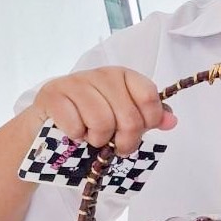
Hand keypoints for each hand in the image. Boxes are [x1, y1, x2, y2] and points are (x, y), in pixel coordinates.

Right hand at [34, 67, 176, 155]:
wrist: (49, 122)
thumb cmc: (90, 119)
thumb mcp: (123, 117)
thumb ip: (149, 118)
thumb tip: (171, 121)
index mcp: (123, 76)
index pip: (149, 95)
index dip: (148, 121)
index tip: (140, 132)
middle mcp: (101, 74)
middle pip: (128, 115)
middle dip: (125, 140)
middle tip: (116, 146)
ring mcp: (75, 82)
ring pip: (101, 121)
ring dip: (98, 139)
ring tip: (92, 139)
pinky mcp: (52, 95)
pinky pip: (75, 126)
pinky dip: (76, 137)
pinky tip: (74, 133)